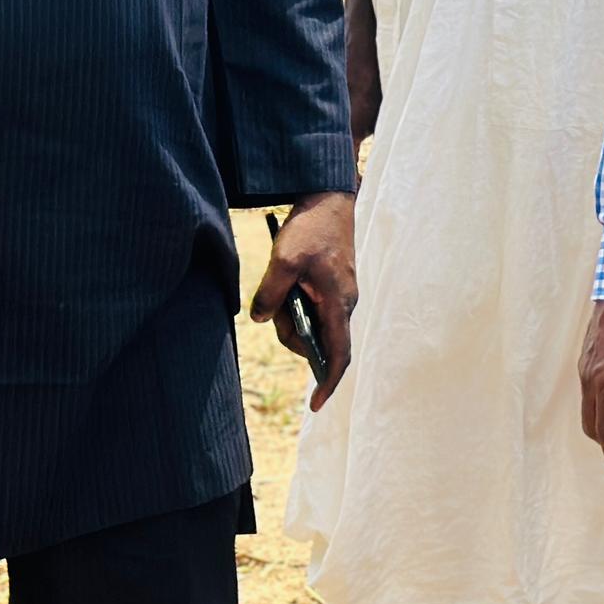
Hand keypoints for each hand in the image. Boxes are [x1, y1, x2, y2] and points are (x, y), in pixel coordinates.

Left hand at [250, 190, 356, 412]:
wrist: (329, 199)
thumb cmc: (311, 229)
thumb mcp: (284, 260)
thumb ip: (271, 293)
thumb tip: (259, 317)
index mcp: (338, 303)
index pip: (339, 354)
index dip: (328, 382)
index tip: (315, 404)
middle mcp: (345, 303)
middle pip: (319, 341)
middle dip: (292, 336)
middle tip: (272, 309)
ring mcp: (341, 295)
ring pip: (315, 325)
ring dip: (292, 319)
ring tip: (279, 289)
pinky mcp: (334, 286)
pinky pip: (315, 310)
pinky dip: (297, 308)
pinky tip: (287, 287)